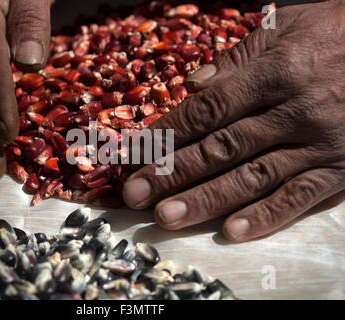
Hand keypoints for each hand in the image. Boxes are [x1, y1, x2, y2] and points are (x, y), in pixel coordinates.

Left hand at [123, 0, 344, 241]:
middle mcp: (293, 112)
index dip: (168, 133)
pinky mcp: (340, 170)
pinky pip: (299, 197)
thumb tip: (193, 86)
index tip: (135, 153)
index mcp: (275, 73)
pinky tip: (231, 231)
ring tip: (167, 218)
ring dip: (205, 200)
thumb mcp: (287, 26)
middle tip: (135, 196)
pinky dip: (265, 216)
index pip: (208, 109)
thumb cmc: (339, 33)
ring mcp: (318, 144)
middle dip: (173, 174)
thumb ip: (237, 58)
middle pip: (221, 148)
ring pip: (252, 177)